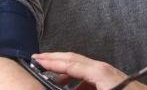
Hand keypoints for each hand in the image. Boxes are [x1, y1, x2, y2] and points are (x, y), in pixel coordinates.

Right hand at [32, 52, 146, 89]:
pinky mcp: (110, 81)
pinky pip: (88, 78)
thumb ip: (81, 88)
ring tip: (49, 80)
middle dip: (54, 60)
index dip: (50, 61)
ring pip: (80, 69)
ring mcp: (107, 74)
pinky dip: (75, 82)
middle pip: (73, 60)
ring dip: (64, 73)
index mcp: (99, 72)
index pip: (69, 63)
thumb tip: (65, 87)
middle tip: (37, 60)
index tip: (36, 59)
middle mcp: (102, 69)